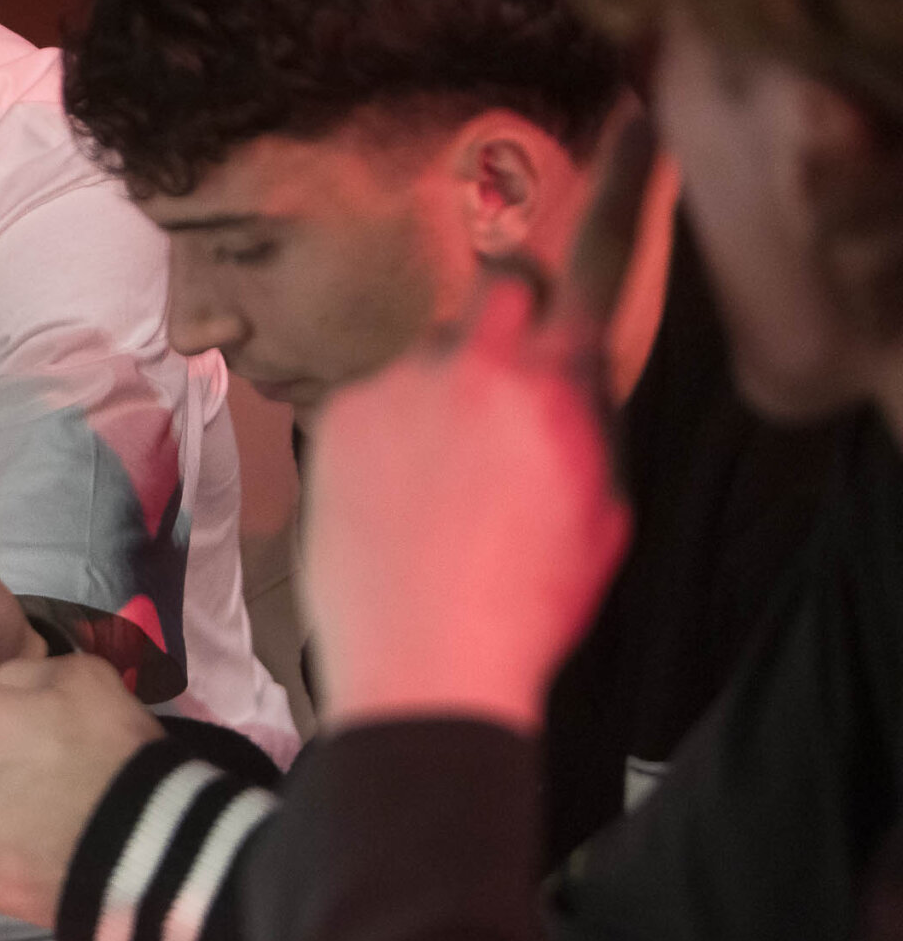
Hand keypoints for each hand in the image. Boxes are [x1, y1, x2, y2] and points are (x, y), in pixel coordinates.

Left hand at [305, 276, 631, 733]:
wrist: (423, 658)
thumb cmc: (526, 603)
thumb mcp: (601, 513)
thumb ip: (589, 423)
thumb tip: (579, 368)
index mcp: (553, 391)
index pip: (577, 289)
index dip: (573, 286)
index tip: (566, 282)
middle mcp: (475, 370)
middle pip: (499, 285)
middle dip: (511, 307)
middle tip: (505, 360)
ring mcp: (399, 387)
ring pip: (430, 352)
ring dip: (442, 385)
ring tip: (437, 469)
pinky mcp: (340, 414)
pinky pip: (374, 395)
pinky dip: (384, 426)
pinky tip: (391, 490)